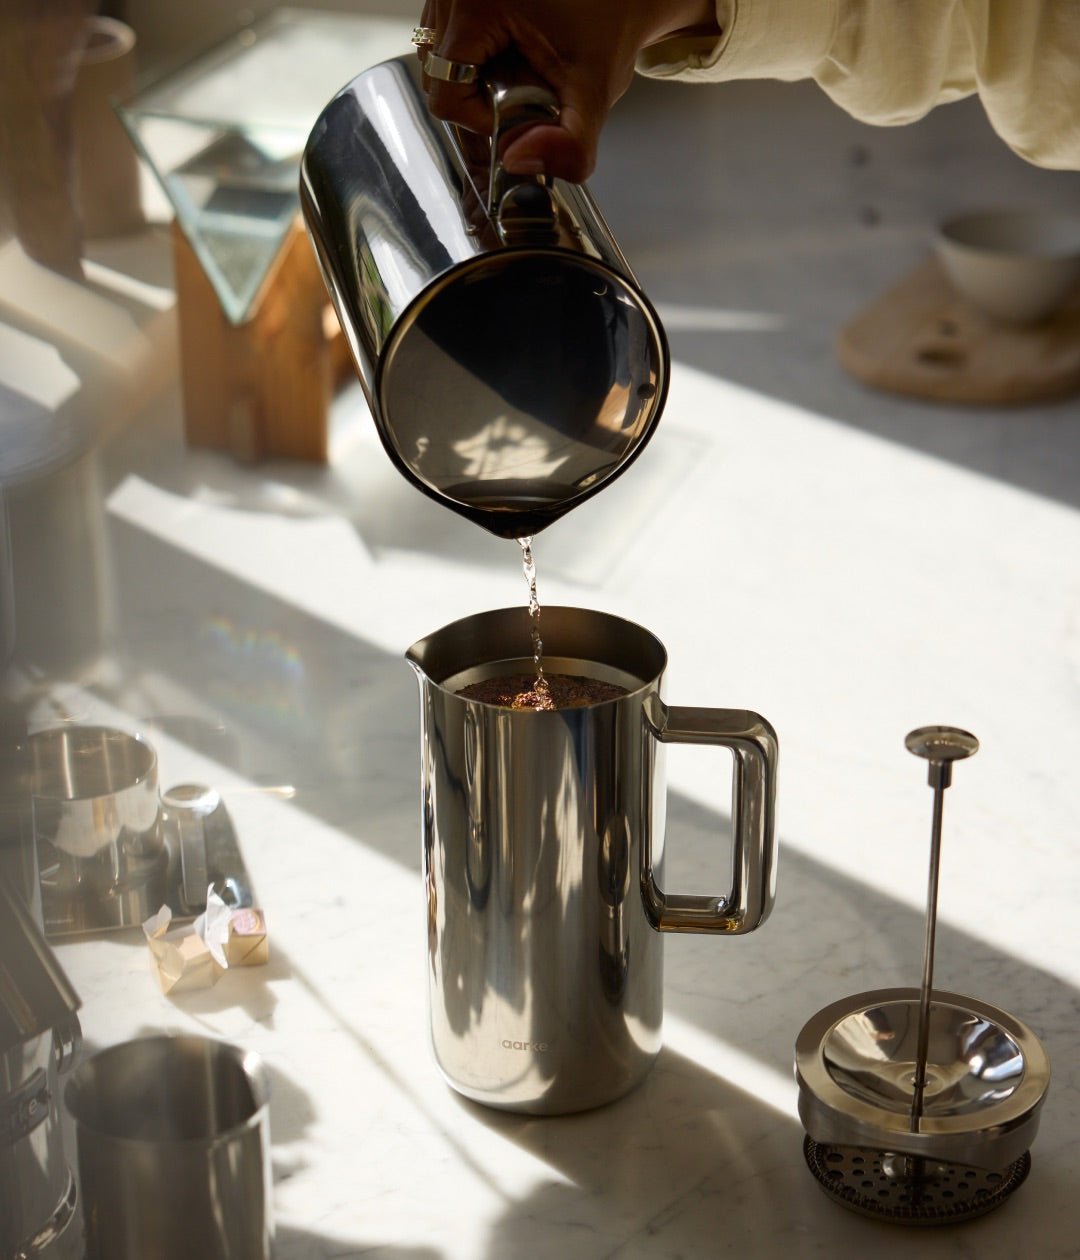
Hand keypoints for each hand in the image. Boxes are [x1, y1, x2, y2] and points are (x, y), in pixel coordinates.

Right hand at [417, 0, 719, 181]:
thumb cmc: (608, 29)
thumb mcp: (593, 93)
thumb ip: (569, 145)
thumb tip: (517, 164)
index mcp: (475, 4)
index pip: (445, 92)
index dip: (480, 119)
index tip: (519, 110)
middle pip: (436, 76)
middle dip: (477, 99)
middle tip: (522, 91)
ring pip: (435, 59)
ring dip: (472, 79)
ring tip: (516, 70)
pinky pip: (444, 38)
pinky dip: (471, 57)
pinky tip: (505, 53)